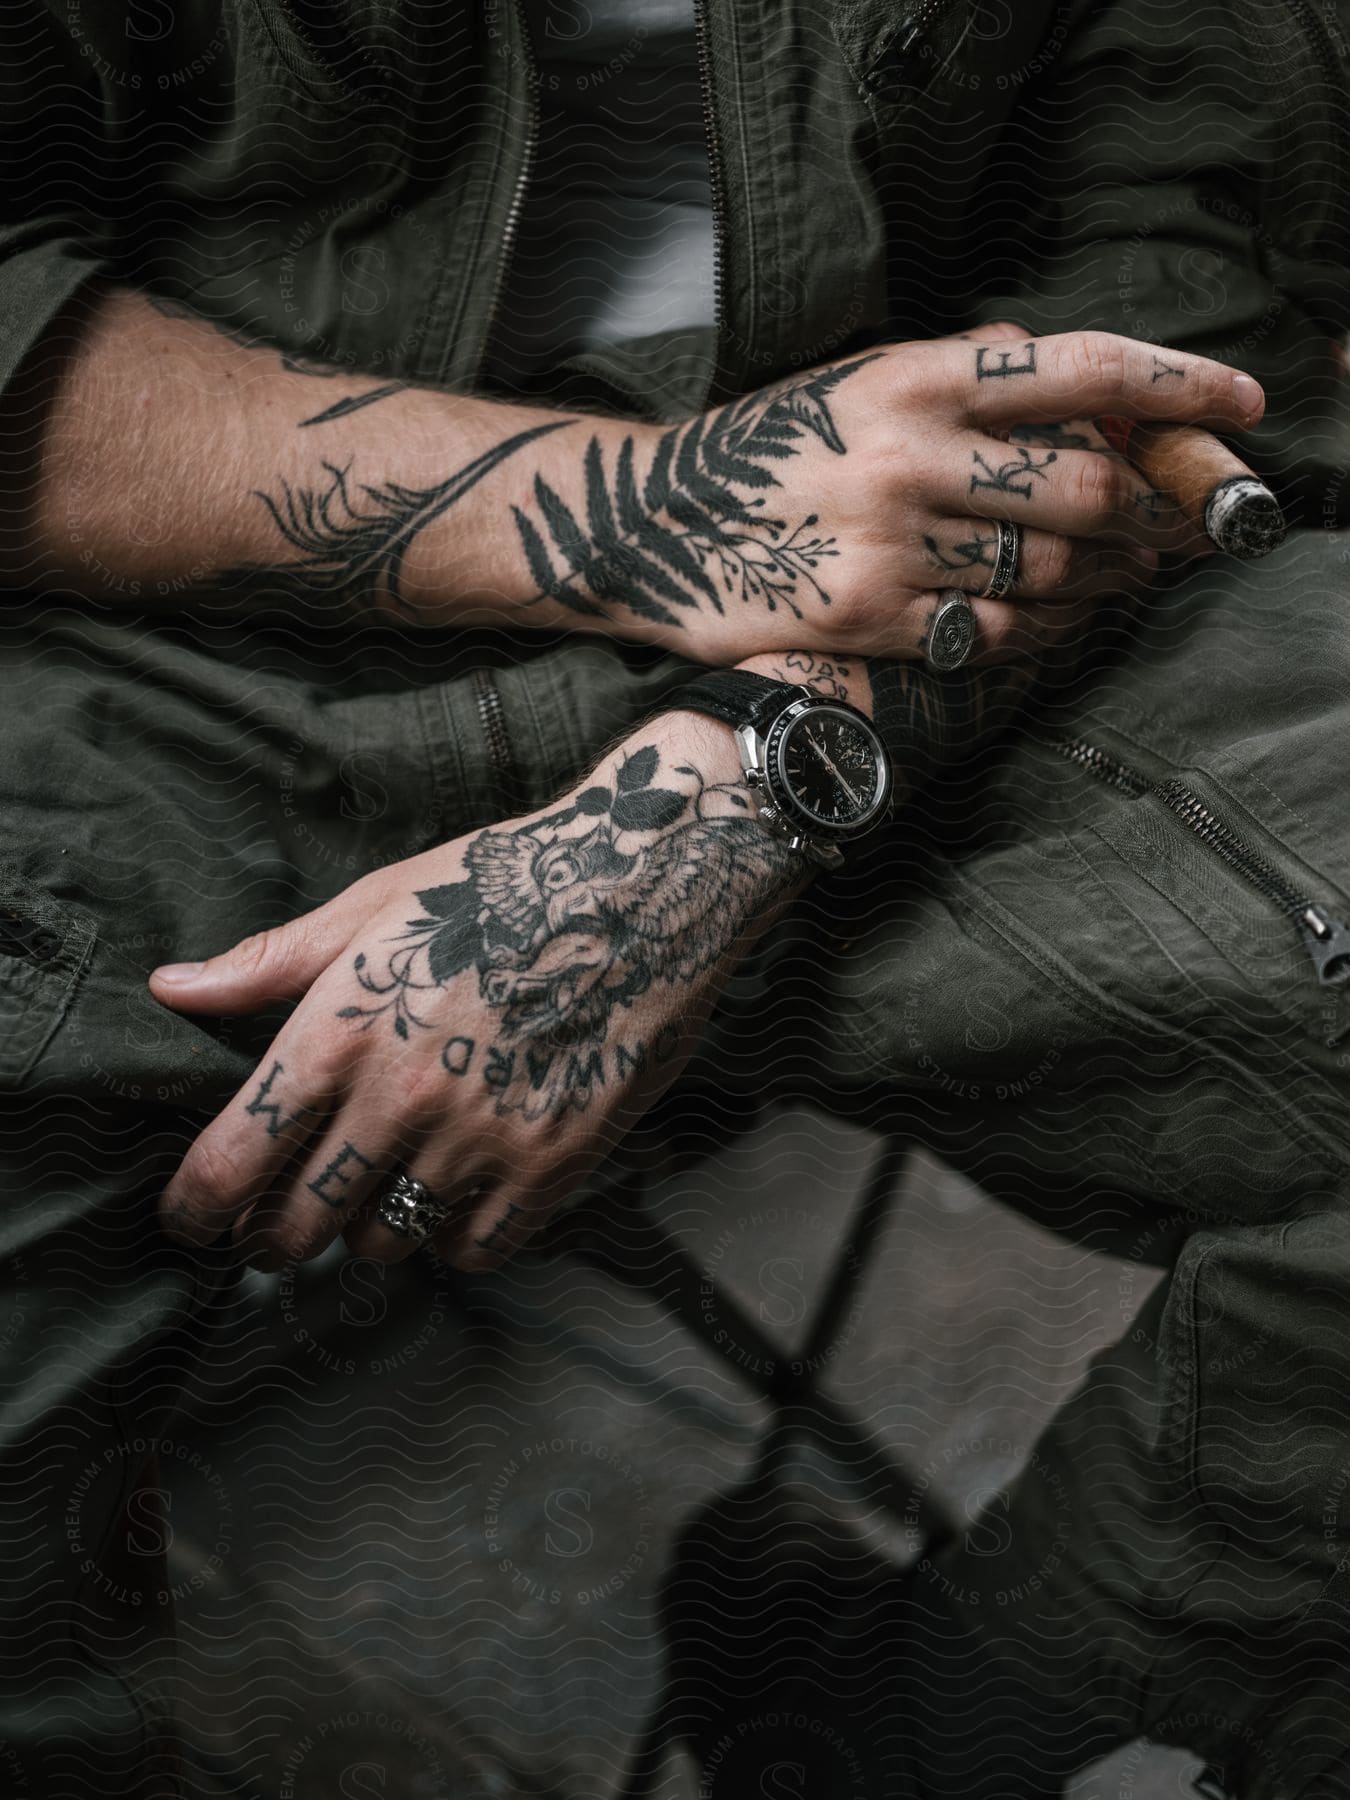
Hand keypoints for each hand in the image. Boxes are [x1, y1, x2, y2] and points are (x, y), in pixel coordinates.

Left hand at [150, 717, 804, 1271]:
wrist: (640, 886)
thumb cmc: (501, 884)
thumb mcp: (375, 904)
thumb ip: (270, 961)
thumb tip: (172, 986)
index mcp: (339, 1031)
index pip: (234, 1158)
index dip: (196, 1207)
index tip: (192, 1220)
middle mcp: (400, 1098)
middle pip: (300, 1222)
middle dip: (271, 1236)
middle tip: (276, 1228)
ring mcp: (480, 1139)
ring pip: (385, 1243)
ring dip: (367, 1231)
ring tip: (378, 1195)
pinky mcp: (552, 1163)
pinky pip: (477, 1249)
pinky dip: (455, 1238)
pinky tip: (457, 1199)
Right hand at [503, 324, 1260, 665]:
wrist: (651, 528)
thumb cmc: (766, 451)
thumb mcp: (856, 380)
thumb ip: (963, 370)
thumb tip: (1077, 376)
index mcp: (913, 376)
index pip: (1081, 366)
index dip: (1176, 383)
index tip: (1237, 402)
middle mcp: (907, 454)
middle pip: (1086, 486)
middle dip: (1151, 512)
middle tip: (1174, 525)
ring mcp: (888, 542)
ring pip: (1048, 569)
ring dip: (1105, 580)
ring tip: (1122, 576)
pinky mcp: (866, 616)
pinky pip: (993, 631)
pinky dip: (1042, 631)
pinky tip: (1052, 623)